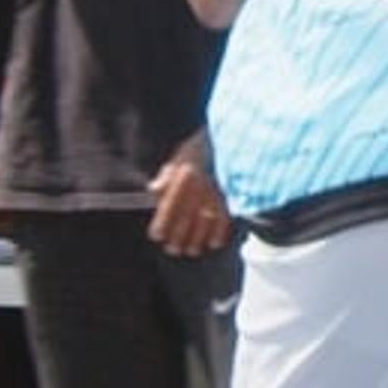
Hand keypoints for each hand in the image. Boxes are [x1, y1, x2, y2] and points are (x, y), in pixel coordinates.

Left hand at [146, 130, 231, 256]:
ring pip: (206, 221)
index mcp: (185, 176)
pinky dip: (220, 232)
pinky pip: (226, 217)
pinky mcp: (233, 195)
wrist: (234, 136)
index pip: (171, 204)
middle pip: (187, 217)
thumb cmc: (205, 145)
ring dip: (197, 239)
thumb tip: (153, 189)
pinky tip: (214, 243)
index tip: (157, 236)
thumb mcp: (182, 154)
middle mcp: (200, 186)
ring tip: (191, 251)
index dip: (163, 222)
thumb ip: (167, 173)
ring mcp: (218, 192)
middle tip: (173, 250)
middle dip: (179, 236)